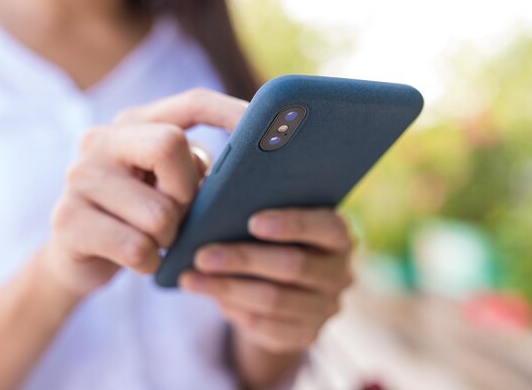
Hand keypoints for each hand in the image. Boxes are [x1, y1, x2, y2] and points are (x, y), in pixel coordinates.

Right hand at [42, 89, 247, 297]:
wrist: (79, 258)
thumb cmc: (140, 219)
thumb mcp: (173, 188)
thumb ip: (201, 172)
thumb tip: (256, 173)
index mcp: (134, 124)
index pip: (191, 103)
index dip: (232, 113)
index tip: (274, 130)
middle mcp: (101, 140)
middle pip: (170, 145)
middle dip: (187, 190)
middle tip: (181, 212)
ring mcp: (78, 178)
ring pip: (158, 210)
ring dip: (170, 236)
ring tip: (159, 240)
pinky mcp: (67, 220)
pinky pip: (137, 248)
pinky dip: (150, 262)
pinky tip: (142, 260)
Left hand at [180, 208, 354, 352]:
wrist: (286, 285)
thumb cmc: (271, 237)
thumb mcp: (272, 216)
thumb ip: (255, 204)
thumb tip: (216, 197)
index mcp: (338, 234)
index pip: (323, 227)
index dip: (291, 224)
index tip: (252, 221)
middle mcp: (340, 272)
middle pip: (294, 266)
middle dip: (243, 260)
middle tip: (202, 255)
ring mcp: (326, 308)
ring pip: (275, 300)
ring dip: (228, 289)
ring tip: (191, 279)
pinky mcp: (306, 335)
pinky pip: (267, 327)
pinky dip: (234, 310)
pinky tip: (211, 296)